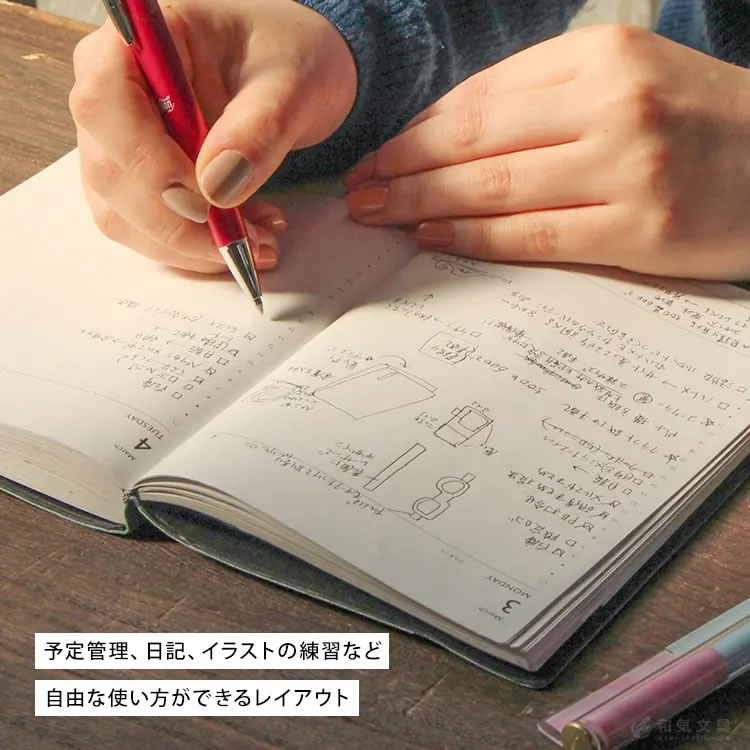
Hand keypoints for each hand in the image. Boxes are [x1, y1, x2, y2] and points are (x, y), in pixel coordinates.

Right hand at [70, 0, 356, 272]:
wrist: (289, 73)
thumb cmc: (285, 55)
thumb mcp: (290, 84)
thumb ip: (258, 128)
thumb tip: (217, 188)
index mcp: (134, 44)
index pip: (106, 106)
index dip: (151, 165)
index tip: (209, 202)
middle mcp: (110, 95)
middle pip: (111, 174)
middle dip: (181, 224)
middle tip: (249, 241)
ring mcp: (117, 143)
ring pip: (123, 215)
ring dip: (189, 245)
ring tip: (258, 241)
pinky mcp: (136, 182)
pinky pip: (145, 230)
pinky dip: (193, 248)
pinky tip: (242, 236)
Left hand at [346, 25, 749, 280]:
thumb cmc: (695, 122)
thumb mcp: (624, 78)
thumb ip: (541, 96)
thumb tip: (448, 131)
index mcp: (602, 56)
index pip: (481, 97)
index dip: (416, 131)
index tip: (376, 156)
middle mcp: (614, 105)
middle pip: (477, 141)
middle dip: (403, 168)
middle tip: (358, 191)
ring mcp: (629, 170)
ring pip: (496, 189)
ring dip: (423, 202)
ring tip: (378, 214)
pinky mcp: (641, 231)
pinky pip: (534, 236)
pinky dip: (474, 237)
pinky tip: (432, 234)